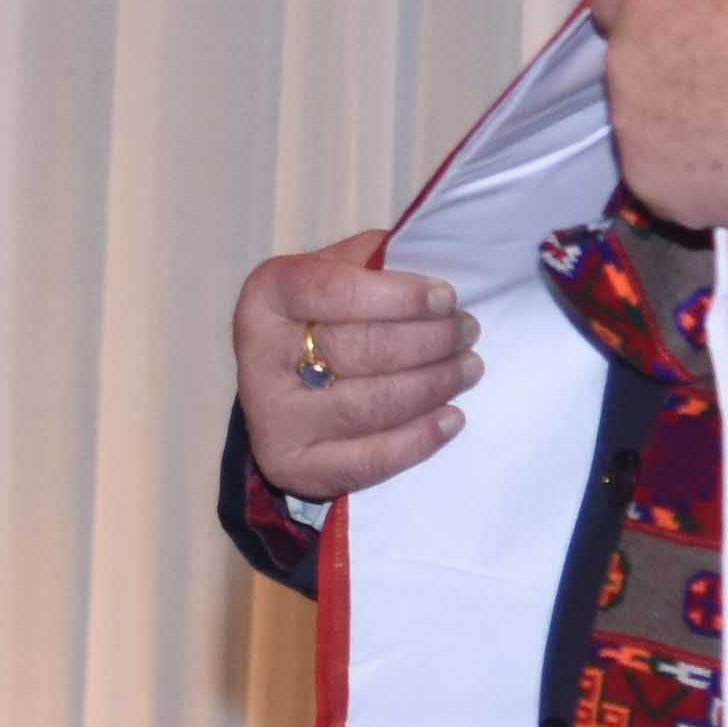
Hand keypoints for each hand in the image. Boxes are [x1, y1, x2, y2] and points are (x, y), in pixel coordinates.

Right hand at [232, 234, 476, 502]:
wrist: (282, 388)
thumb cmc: (323, 319)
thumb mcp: (337, 273)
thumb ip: (376, 262)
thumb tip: (437, 263)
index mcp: (268, 297)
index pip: (335, 291)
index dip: (399, 296)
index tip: (447, 298)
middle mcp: (258, 356)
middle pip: (360, 350)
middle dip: (429, 341)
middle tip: (467, 333)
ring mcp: (273, 417)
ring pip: (371, 404)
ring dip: (434, 385)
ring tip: (468, 369)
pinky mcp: (293, 464)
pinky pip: (368, 458)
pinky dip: (419, 439)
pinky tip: (452, 418)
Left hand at [586, 0, 727, 229]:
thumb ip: (716, 13)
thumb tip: (716, 30)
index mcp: (649, 3)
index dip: (642, 15)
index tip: (667, 29)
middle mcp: (622, 66)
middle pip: (628, 70)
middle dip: (664, 78)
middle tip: (721, 92)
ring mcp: (631, 133)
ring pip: (644, 130)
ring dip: (676, 133)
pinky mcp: (651, 189)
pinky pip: (665, 180)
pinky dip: (693, 181)